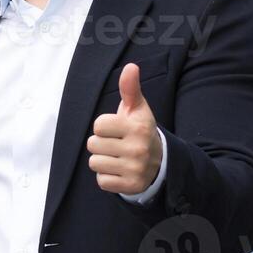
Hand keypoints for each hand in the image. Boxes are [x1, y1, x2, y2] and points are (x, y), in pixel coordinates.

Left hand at [87, 63, 162, 195]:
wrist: (160, 162)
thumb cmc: (140, 131)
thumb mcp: (137, 109)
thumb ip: (130, 88)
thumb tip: (130, 67)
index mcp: (138, 127)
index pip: (98, 125)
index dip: (104, 127)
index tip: (117, 129)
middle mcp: (138, 149)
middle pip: (92, 144)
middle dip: (101, 144)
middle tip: (117, 144)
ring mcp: (135, 169)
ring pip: (94, 162)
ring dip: (102, 160)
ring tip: (118, 157)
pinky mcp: (131, 186)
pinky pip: (101, 181)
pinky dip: (107, 177)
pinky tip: (120, 171)